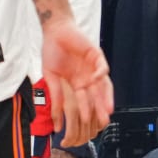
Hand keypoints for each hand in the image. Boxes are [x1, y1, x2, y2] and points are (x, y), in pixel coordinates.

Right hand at [39, 17, 112, 144]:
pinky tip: (95, 79)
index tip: (88, 125)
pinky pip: (102, 66)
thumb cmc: (52, 53)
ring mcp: (93, 67)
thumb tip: (55, 122)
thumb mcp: (51, 78)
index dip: (88, 112)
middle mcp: (88, 78)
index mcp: (78, 84)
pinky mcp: (97, 55)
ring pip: (103, 85)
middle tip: (103, 122)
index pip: (86, 101)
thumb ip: (55, 97)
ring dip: (105, 97)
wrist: (54, 32)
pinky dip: (100, 73)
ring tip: (107, 109)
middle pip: (97, 96)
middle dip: (100, 109)